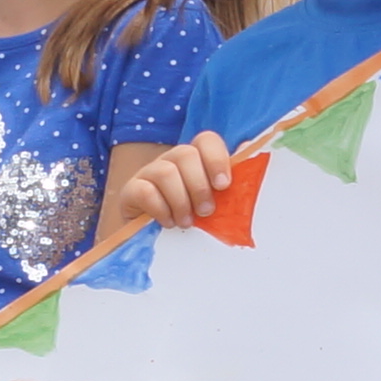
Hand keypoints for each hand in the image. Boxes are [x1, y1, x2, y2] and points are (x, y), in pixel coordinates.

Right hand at [109, 130, 237, 236]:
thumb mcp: (213, 202)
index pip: (206, 140)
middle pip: (186, 154)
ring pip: (165, 172)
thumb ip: (227, 181)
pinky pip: (144, 191)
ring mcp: (149, 173)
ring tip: (187, 222)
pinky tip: (168, 223)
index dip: (217, 159)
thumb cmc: (190, 218)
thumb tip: (249, 150)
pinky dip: (160, 209)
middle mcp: (171, 160)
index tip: (224, 186)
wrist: (153, 239)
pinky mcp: (131, 190)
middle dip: (199, 186)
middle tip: (206, 212)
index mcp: (196, 159)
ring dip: (180, 200)